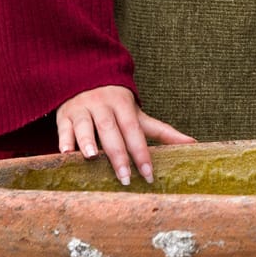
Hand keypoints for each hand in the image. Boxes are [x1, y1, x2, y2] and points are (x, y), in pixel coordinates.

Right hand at [56, 86, 194, 185]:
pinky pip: (62, 127)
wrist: (87, 78)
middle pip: (111, 131)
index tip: (149, 174)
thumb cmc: (117, 104)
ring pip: (85, 125)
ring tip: (91, 158)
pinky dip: (63, 140)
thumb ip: (162, 131)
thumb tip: (193, 143)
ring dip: (87, 140)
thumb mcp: (138, 114)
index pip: (135, 131)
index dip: (142, 152)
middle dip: (118, 155)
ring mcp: (82, 109)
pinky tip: (66, 154)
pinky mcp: (63, 115)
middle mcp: (103, 106)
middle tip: (125, 179)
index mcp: (124, 105)